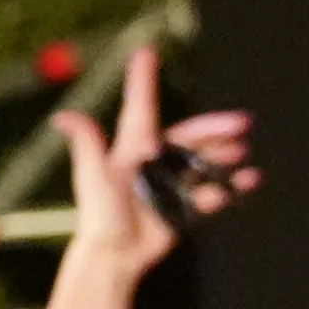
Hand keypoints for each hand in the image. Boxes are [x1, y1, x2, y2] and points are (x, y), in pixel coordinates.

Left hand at [55, 35, 252, 285]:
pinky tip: (246, 182)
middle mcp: (154, 161)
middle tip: (242, 123)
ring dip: (226, 156)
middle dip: (216, 128)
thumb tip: (61, 117)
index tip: (146, 52)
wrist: (114, 256)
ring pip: (205, 162)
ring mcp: (171, 183)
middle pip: (190, 137)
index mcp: (133, 148)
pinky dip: (230, 187)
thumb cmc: (99, 215)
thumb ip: (87, 145)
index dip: (142, 81)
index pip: (141, 108)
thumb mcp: (93, 177)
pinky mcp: (182, 206)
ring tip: (244, 156)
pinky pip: (212, 191)